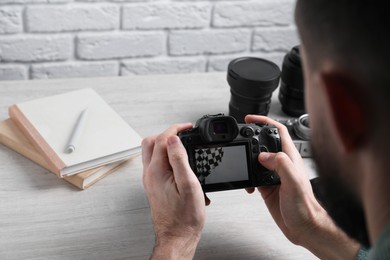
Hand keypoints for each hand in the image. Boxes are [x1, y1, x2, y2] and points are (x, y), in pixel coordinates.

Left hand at [142, 123, 205, 258]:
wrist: (177, 236)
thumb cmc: (184, 217)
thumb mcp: (188, 185)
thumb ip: (179, 159)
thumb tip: (173, 139)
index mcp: (157, 171)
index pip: (162, 139)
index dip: (176, 129)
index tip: (188, 127)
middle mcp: (150, 174)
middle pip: (151, 142)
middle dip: (168, 133)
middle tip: (184, 134)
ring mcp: (151, 180)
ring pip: (152, 153)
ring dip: (166, 145)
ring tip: (183, 146)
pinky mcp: (154, 186)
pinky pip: (156, 164)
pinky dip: (166, 157)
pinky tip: (180, 163)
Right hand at [245, 115, 360, 259]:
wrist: (304, 227)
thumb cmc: (305, 207)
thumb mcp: (293, 182)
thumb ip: (281, 165)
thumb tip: (263, 155)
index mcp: (290, 158)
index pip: (277, 132)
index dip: (264, 122)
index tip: (250, 119)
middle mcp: (282, 164)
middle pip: (264, 143)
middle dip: (251, 138)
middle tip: (240, 136)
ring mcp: (274, 175)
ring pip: (257, 159)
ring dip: (247, 159)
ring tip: (241, 161)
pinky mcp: (267, 186)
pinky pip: (253, 176)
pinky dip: (247, 177)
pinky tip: (248, 185)